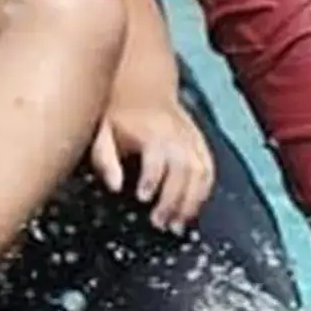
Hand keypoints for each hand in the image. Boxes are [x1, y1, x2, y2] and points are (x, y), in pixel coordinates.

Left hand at [86, 95, 212, 229]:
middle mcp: (177, 136)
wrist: (143, 85)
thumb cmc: (119, 113)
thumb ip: (104, 158)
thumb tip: (114, 187)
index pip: (156, 157)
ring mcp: (192, 140)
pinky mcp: (200, 145)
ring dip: (192, 202)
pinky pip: (209, 171)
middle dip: (173, 200)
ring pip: (201, 174)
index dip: (151, 178)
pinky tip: (192, 210)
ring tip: (177, 224)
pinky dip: (203, 193)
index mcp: (152, 132)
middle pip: (183, 170)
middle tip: (159, 223)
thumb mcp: (101, 131)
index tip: (142, 198)